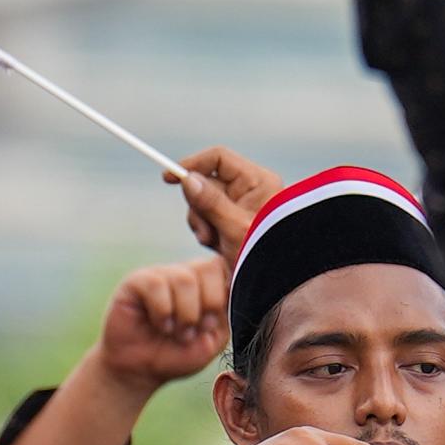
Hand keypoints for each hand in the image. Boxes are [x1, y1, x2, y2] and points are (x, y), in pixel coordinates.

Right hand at [90, 258, 227, 394]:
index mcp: (206, 284)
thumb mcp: (212, 339)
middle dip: (208, 304)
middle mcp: (184, 274)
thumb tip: (232, 287)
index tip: (212, 323)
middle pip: (209, 267)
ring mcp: (160, 275)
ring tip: (176, 333)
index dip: (224, 294)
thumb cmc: (177, 355)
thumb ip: (226, 313)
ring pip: (184, 279)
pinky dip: (163, 311)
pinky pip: (156, 285)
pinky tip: (161, 325)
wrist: (140, 371)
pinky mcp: (136, 282)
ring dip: (185, 314)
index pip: (226, 266)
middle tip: (195, 330)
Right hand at [169, 146, 286, 264]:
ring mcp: (239, 205)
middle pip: (206, 182)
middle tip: (205, 232)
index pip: (219, 159)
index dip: (193, 164)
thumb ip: (211, 203)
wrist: (275, 285)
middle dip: (199, 207)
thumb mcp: (235, 229)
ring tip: (214, 243)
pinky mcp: (231, 221)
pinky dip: (206, 233)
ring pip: (202, 202)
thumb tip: (188, 179)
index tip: (168, 178)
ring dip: (201, 223)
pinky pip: (206, 218)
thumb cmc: (264, 255)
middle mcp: (249, 189)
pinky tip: (218, 247)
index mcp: (257, 181)